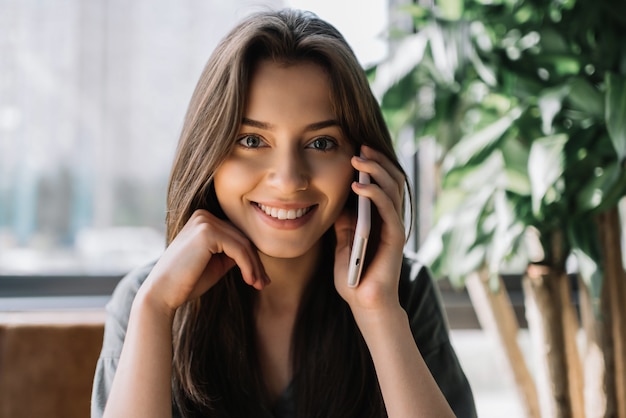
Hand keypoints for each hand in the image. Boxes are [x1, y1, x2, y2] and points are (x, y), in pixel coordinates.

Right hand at [140, 209, 268, 315]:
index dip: (252, 256)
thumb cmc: (188, 282)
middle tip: (264, 283)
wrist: (162, 294)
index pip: (236, 235)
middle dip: (256, 262)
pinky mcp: (207, 232)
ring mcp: (204, 221)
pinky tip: (250, 280)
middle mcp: (203, 215)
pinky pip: (238, 249)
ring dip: (255, 266)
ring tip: (259, 284)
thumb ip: (233, 253)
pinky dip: (248, 266)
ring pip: (243, 243)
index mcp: (203, 220)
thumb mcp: (216, 263)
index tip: (261, 278)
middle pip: (242, 237)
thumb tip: (256, 252)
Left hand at [334, 146, 405, 313]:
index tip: (355, 148)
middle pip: (391, 179)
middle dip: (377, 160)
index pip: (382, 182)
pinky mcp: (395, 237)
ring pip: (392, 188)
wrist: (365, 304)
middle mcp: (391, 219)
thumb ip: (345, 223)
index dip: (373, 164)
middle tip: (360, 145)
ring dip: (375, 170)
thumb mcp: (343, 244)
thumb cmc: (355, 278)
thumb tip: (337, 201)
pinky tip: (358, 185)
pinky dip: (374, 194)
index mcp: (380, 218)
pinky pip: (387, 208)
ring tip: (358, 158)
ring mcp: (395, 227)